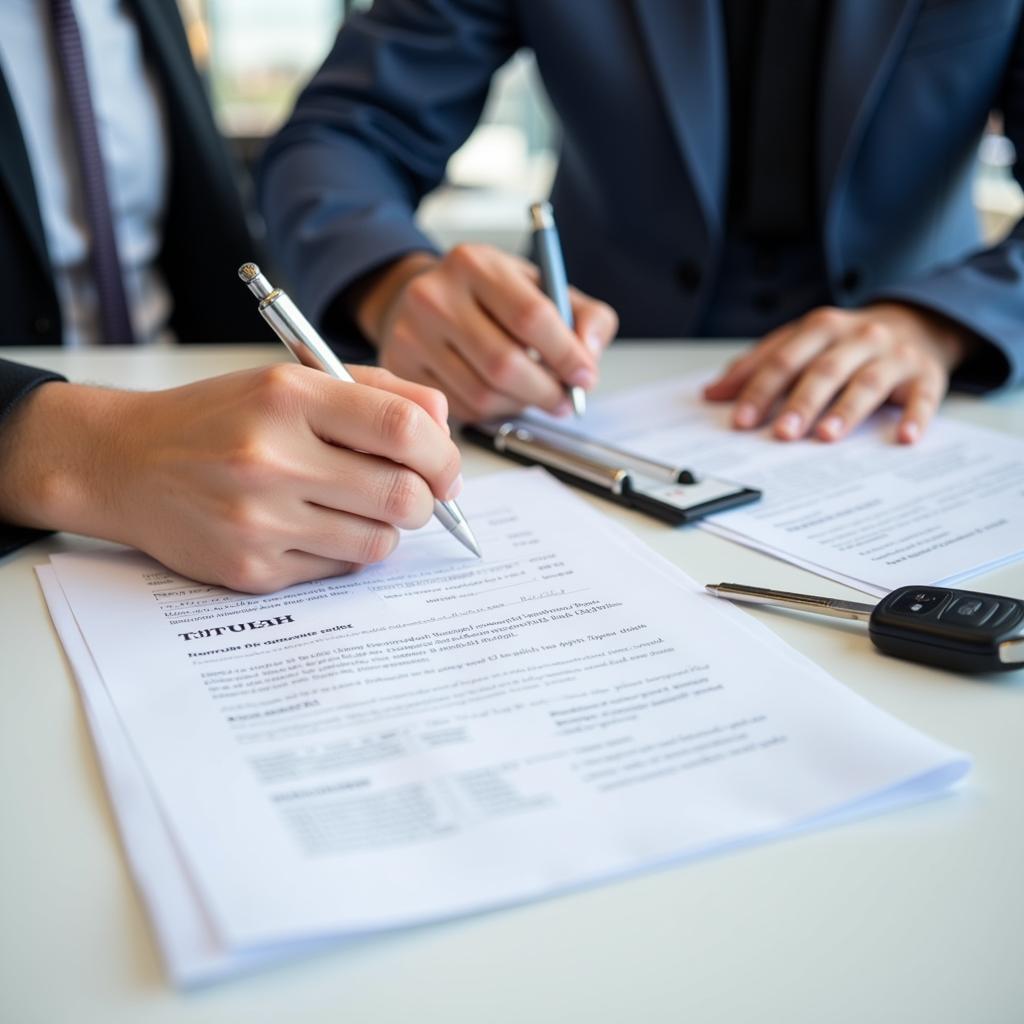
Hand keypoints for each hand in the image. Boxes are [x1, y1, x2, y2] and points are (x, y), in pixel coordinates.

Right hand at [0, 364, 461, 591]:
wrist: (124, 464)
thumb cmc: (218, 418)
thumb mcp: (289, 381)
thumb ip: (375, 392)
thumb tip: (444, 425)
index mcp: (288, 397)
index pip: (404, 429)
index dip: (443, 454)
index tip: (445, 468)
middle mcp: (272, 458)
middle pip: (403, 495)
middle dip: (427, 500)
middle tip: (416, 494)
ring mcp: (259, 520)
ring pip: (379, 542)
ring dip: (387, 528)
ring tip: (358, 507)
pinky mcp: (251, 569)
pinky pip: (338, 568)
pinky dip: (345, 550)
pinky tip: (315, 526)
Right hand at [354, 246, 618, 421]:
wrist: (421, 298)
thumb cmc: (490, 298)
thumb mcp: (540, 288)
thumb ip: (583, 315)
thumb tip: (589, 355)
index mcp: (475, 264)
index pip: (530, 315)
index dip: (566, 354)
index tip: (586, 377)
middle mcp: (434, 295)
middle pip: (504, 363)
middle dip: (546, 390)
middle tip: (566, 400)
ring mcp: (410, 334)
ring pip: (482, 393)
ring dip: (521, 405)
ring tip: (537, 397)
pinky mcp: (400, 368)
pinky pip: (460, 408)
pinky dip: (492, 412)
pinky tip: (503, 397)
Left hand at [703, 303, 975, 442]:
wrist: (916, 322)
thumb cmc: (844, 342)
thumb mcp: (800, 343)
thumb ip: (757, 366)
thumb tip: (711, 394)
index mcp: (821, 328)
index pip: (784, 359)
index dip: (760, 389)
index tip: (741, 421)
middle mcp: (858, 337)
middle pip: (824, 370)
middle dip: (800, 403)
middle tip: (781, 434)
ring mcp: (894, 355)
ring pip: (867, 382)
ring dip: (846, 410)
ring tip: (826, 436)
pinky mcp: (927, 374)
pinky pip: (923, 397)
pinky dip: (916, 416)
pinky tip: (904, 437)